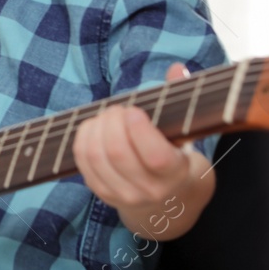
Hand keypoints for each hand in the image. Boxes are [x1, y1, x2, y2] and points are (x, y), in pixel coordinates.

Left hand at [73, 64, 199, 213]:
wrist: (167, 201)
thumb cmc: (176, 154)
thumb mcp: (186, 132)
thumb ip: (183, 99)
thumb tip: (177, 69)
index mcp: (176, 174)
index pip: (155, 156)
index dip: (139, 129)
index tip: (133, 111)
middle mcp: (149, 191)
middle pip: (118, 153)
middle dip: (112, 122)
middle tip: (118, 109)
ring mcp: (123, 195)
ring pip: (95, 157)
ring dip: (95, 127)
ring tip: (106, 116)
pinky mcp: (102, 193)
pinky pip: (82, 162)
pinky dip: (83, 138)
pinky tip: (94, 127)